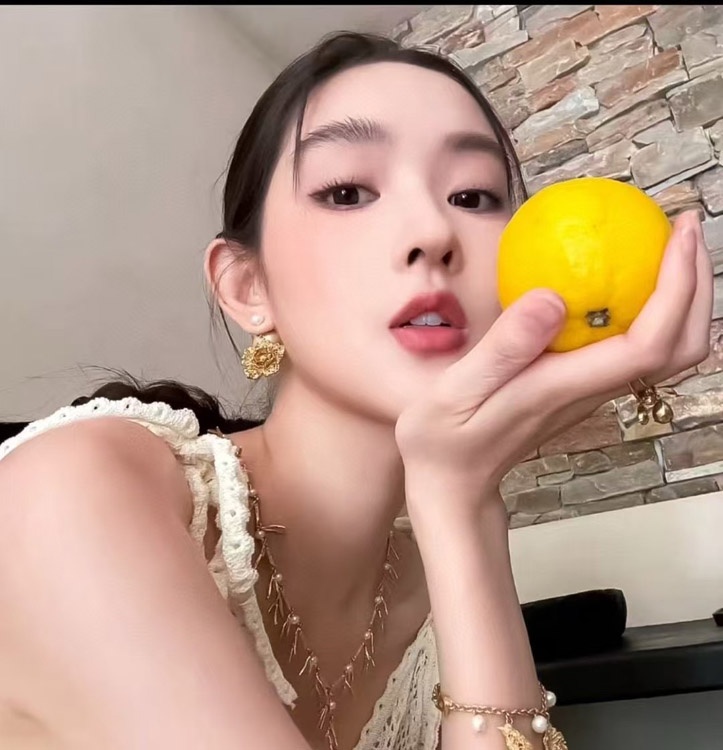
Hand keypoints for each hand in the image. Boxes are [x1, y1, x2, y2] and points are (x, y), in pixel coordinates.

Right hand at [396, 210, 713, 511]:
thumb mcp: (457, 391)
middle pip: (679, 349)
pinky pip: (634, 346)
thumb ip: (503, 348)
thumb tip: (552, 298)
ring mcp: (590, 390)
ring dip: (682, 296)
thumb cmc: (447, 441)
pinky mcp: (581, 386)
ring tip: (664, 245)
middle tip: (683, 229)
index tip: (675, 235)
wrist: (454, 480)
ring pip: (665, 349)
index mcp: (566, 387)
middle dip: (698, 287)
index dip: (676, 288)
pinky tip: (619, 277)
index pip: (649, 343)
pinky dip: (649, 307)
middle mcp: (591, 389)